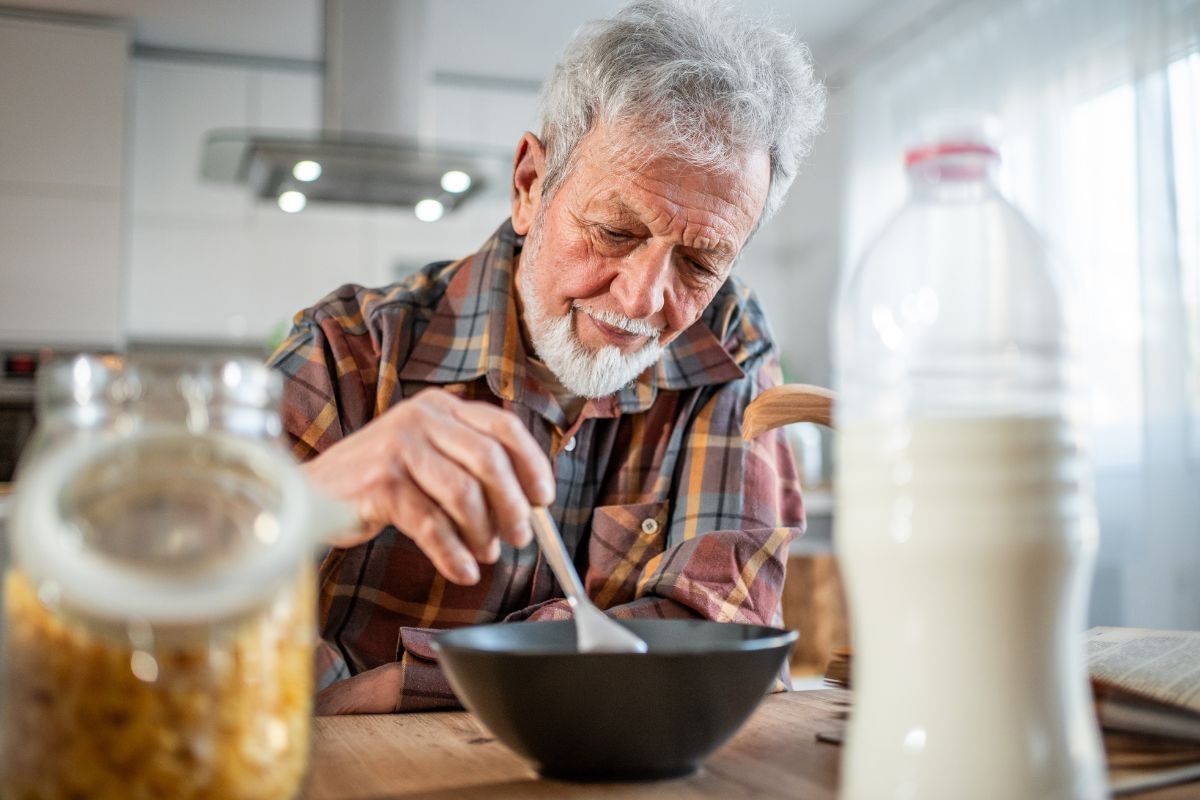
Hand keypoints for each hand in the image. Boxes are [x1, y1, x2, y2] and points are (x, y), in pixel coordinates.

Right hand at [303, 388, 554, 584]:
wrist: (310, 493)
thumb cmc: (378, 482)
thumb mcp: (428, 458)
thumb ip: (469, 468)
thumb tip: (526, 507)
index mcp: (440, 407)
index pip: (503, 427)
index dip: (531, 464)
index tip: (544, 499)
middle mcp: (421, 417)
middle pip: (489, 460)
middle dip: (512, 506)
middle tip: (520, 538)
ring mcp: (398, 446)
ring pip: (464, 493)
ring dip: (483, 532)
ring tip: (486, 555)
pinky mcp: (380, 482)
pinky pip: (431, 524)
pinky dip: (452, 553)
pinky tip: (462, 571)